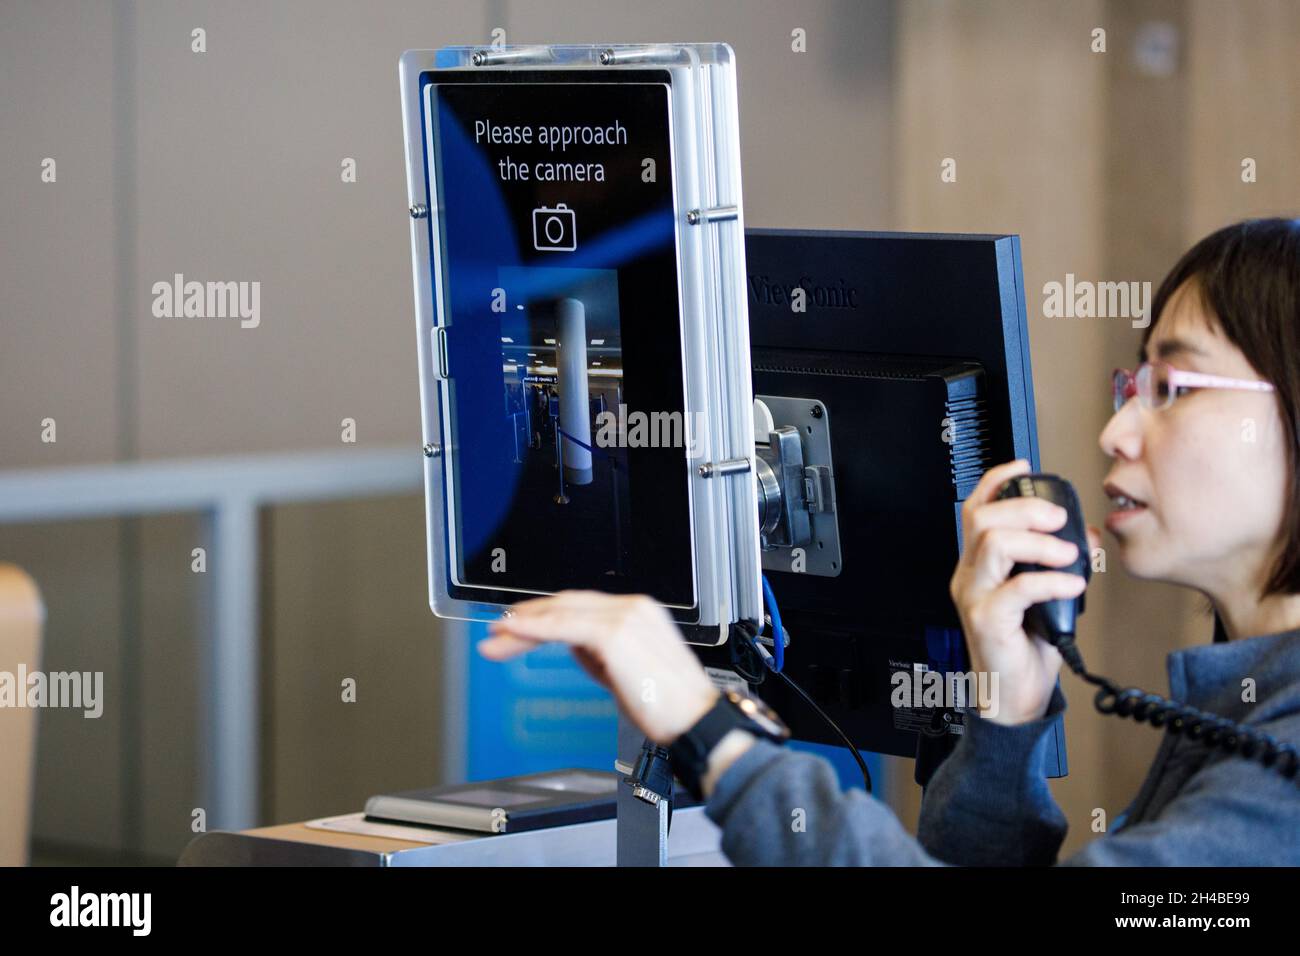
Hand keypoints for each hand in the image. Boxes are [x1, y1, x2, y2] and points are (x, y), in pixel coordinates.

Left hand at [477, 590, 719, 744]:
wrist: (695, 718)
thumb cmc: (670, 705)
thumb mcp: (626, 672)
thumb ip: (599, 655)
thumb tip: (572, 646)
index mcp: (638, 612)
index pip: (581, 607)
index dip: (546, 614)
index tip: (519, 626)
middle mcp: (632, 607)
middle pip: (567, 605)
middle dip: (528, 618)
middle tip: (497, 631)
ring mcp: (625, 616)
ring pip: (562, 612)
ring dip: (524, 625)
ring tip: (497, 636)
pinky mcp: (615, 633)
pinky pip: (565, 626)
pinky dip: (537, 628)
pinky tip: (516, 631)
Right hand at [948, 460, 1096, 725]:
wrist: (1014, 697)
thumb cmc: (1025, 648)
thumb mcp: (1044, 595)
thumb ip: (1058, 563)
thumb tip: (1086, 535)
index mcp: (978, 565)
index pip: (975, 509)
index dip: (997, 482)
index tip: (1025, 468)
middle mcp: (969, 576)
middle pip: (983, 519)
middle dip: (1026, 508)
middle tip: (1058, 518)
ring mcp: (973, 597)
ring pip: (994, 544)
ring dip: (1038, 542)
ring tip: (1069, 553)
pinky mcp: (986, 621)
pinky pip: (1016, 589)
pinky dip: (1051, 581)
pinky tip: (1072, 585)